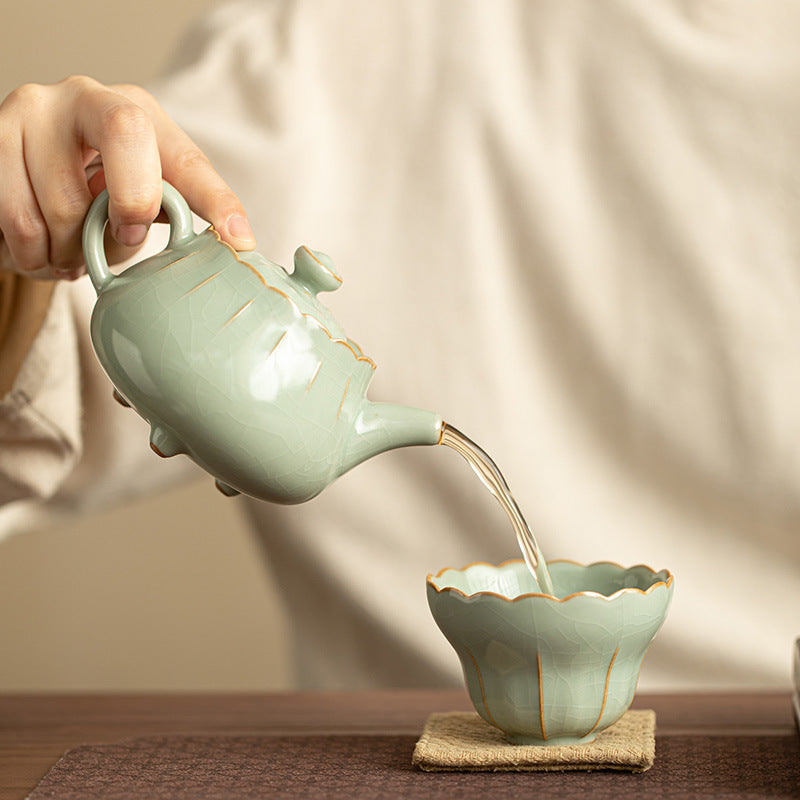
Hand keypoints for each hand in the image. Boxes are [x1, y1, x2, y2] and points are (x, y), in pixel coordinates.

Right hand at [0, 76, 255, 280]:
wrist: (15, 179)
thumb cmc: (88, 190)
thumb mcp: (136, 193)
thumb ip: (170, 211)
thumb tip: (227, 245)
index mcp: (138, 112)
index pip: (186, 157)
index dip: (216, 199)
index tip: (239, 238)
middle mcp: (87, 97)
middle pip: (125, 134)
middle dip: (131, 202)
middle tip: (125, 237)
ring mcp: (33, 110)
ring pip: (66, 202)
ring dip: (73, 251)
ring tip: (72, 249)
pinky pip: (22, 223)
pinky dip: (36, 256)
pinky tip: (43, 250)